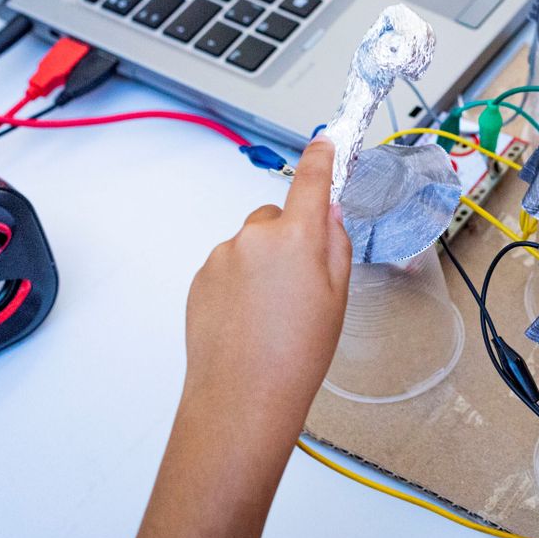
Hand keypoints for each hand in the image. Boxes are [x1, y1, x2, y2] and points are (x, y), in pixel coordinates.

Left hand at [116, 140, 353, 537]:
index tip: (326, 140)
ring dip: (263, 265)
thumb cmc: (296, 355)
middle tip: (303, 287)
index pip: (312, 179)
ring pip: (252, 244)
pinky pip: (229, 266)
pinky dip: (240, 284)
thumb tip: (326, 217)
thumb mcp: (338, 295)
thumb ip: (334, 245)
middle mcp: (255, 236)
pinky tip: (250, 321)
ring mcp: (223, 255)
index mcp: (298, 236)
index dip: (322, 157)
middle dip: (291, 239)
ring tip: (273, 315)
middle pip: (279, 217)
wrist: (242, 397)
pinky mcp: (200, 276)